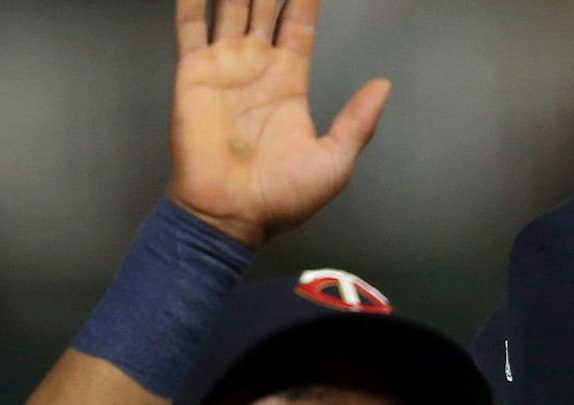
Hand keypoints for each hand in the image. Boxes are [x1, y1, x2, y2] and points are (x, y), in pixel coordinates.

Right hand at [168, 0, 389, 248]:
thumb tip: (383, 86)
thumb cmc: (281, 197)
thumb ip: (357, 122)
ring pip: (229, 6)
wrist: (229, 214)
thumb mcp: (334, 161)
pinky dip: (191, 1)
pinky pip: (190, 26)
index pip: (298, 24)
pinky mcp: (193, 72)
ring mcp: (224, 66)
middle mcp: (256, 67)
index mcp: (289, 82)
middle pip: (263, 7)